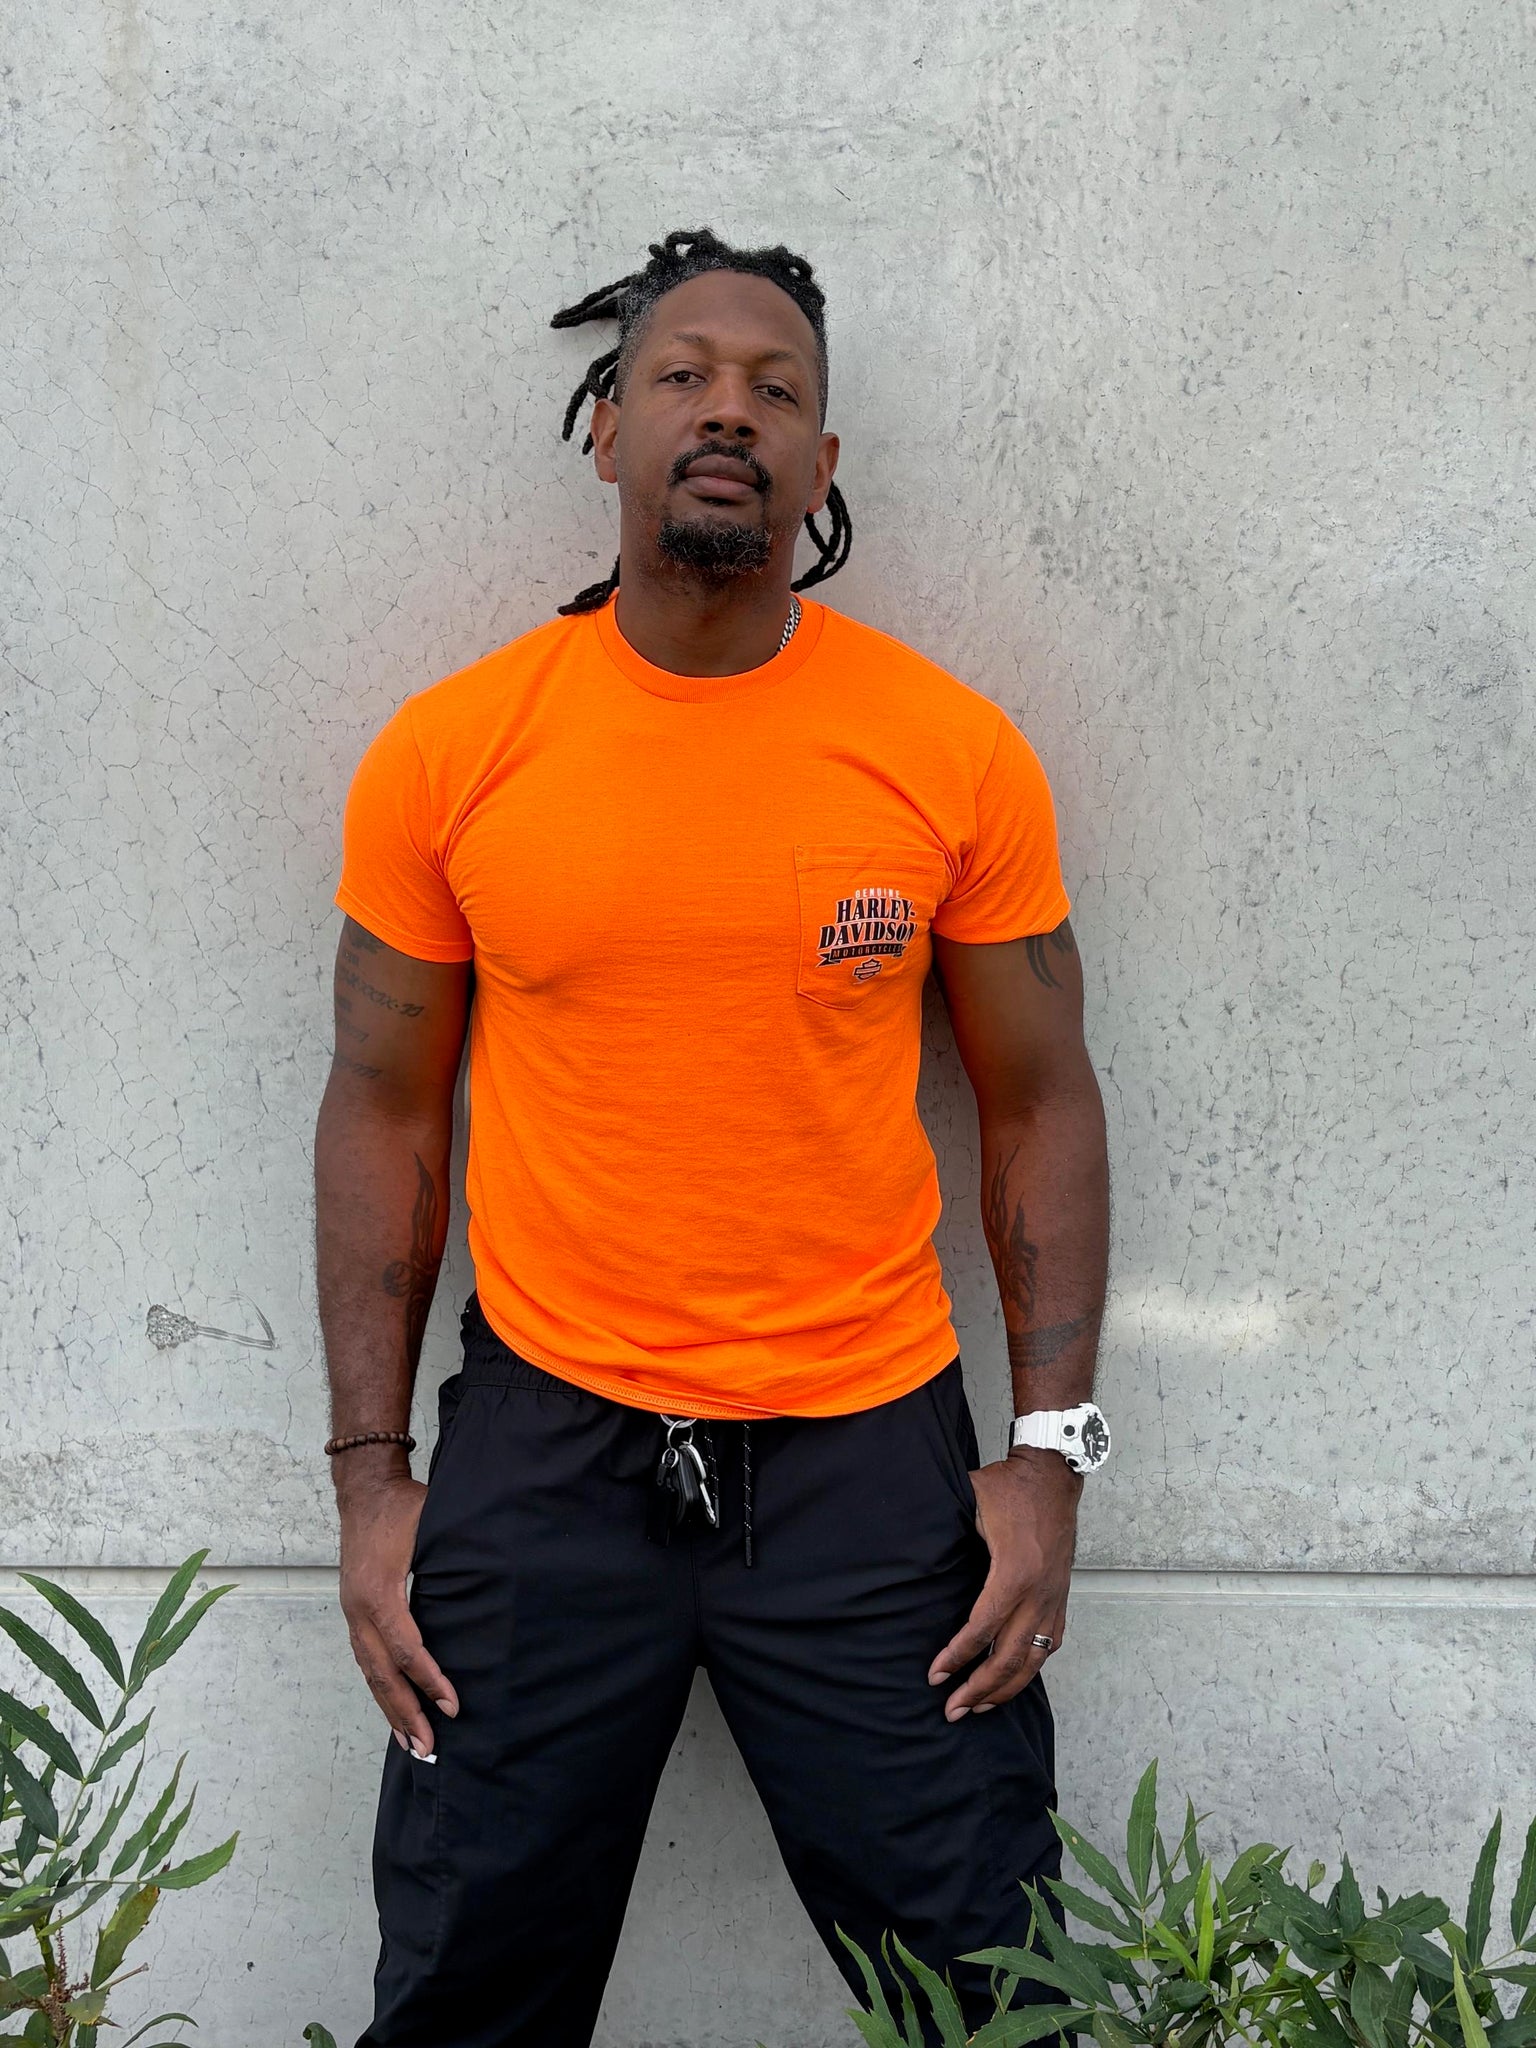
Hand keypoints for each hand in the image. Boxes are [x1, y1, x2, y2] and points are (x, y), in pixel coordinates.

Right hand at [338, 1470, 459, 1757]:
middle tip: (428, 1746)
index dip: (428, 1678)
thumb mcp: (432, 1524)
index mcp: (379, 1591)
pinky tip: (394, 1709)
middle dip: (405, 1711)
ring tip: (410, 1744)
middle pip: (381, 1672)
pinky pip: (366, 1660)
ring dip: (389, 1709)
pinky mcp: (354, 1613)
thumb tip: (495, 1580)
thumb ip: (455, 1556)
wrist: (365, 1491)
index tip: (452, 1704)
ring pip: (370, 1672)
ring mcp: (353, 1613)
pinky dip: (380, 1688)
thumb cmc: (404, 1506)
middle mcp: (360, 1609)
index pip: (405, 1647)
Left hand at [927, 1447, 1080, 1721]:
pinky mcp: (1062, 1596)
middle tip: (953, 1710)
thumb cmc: (1009, 1487)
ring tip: (980, 1706)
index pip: (982, 1628)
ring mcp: (1054, 1597)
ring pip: (1035, 1658)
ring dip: (1007, 1687)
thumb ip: (942, 1530)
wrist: (1053, 1474)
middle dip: (980, 1688)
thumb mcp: (969, 1502)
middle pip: (1011, 1657)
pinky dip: (1032, 1666)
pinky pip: (1051, 1642)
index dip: (957, 1655)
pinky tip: (1014, 1678)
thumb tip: (904, 1548)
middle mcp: (1039, 1593)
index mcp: (1013, 1573)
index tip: (935, 1676)